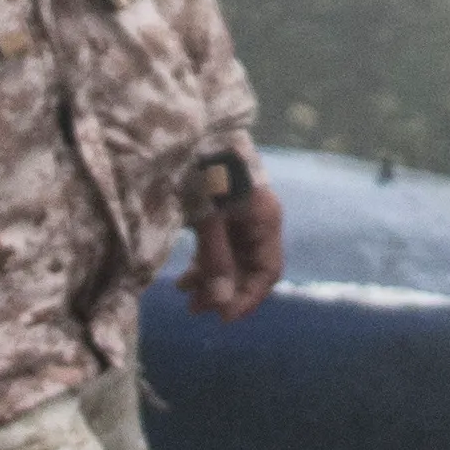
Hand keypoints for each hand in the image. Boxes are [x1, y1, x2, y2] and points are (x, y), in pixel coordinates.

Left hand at [178, 147, 283, 318]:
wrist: (193, 131)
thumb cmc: (205, 170)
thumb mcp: (209, 217)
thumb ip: (216, 260)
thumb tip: (220, 302)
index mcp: (265, 220)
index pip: (267, 272)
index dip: (247, 298)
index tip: (223, 318)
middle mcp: (258, 221)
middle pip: (248, 268)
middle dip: (223, 292)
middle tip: (195, 310)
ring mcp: (240, 216)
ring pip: (231, 259)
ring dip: (210, 280)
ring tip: (184, 298)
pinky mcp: (221, 211)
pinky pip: (219, 246)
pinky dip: (203, 263)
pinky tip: (182, 278)